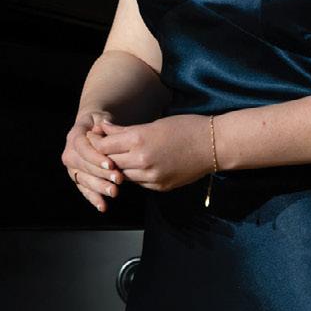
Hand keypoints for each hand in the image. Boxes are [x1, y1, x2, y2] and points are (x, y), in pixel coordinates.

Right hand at [61, 109, 121, 212]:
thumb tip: (104, 130)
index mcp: (74, 136)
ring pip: (84, 179)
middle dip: (101, 174)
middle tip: (118, 179)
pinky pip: (84, 190)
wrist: (94, 128)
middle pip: (83, 166)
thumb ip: (105, 128)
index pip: (82, 148)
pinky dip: (94, 198)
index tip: (111, 164)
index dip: (95, 157)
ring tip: (115, 192)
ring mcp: (72, 167)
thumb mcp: (103, 120)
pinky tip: (103, 206)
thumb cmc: (102, 123)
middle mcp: (69, 152)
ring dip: (99, 188)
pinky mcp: (78, 178)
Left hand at [96, 114, 211, 192]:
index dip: (97, 142)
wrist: (214, 145)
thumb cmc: (185, 127)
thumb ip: (125, 130)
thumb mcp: (152, 124)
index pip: (104, 146)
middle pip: (110, 162)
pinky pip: (138, 183)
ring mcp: (151, 176)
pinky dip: (134, 175)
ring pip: (122, 175)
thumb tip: (103, 129)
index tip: (96, 137)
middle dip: (104, 156)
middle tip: (102, 148)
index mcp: (139, 139)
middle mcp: (142, 160)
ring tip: (119, 157)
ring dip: (119, 167)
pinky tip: (137, 166)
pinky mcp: (160, 186)